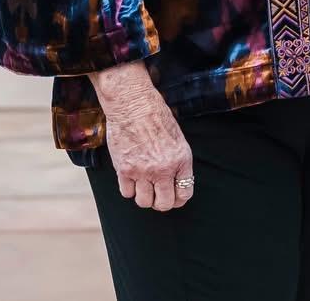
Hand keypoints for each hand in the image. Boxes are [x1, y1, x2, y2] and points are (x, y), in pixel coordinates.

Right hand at [91, 63, 194, 211]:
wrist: (134, 105)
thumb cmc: (157, 117)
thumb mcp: (177, 139)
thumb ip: (177, 162)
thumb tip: (174, 182)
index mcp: (181, 160)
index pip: (185, 193)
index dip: (179, 199)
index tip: (174, 197)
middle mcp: (163, 169)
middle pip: (164, 204)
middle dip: (162, 203)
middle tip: (158, 195)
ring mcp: (143, 171)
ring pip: (144, 202)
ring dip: (144, 197)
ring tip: (144, 186)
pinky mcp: (124, 169)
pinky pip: (127, 193)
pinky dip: (129, 189)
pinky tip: (131, 178)